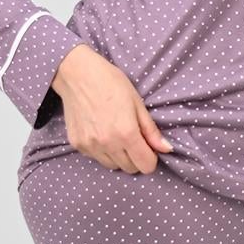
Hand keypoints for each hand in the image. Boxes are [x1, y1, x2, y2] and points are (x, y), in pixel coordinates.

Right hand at [51, 44, 173, 173]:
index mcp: (126, 133)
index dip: (151, 158)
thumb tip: (166, 149)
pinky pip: (96, 157)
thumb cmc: (111, 83)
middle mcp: (108, 144)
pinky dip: (102, 151)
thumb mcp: (137, 103)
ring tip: (115, 135)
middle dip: (135, 158)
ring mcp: (90, 146)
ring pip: (112, 166)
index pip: (145, 166)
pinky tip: (100, 132)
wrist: (77, 74)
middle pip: (130, 168)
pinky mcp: (77, 144)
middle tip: (132, 139)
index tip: (148, 148)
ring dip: (118, 156)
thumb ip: (151, 130)